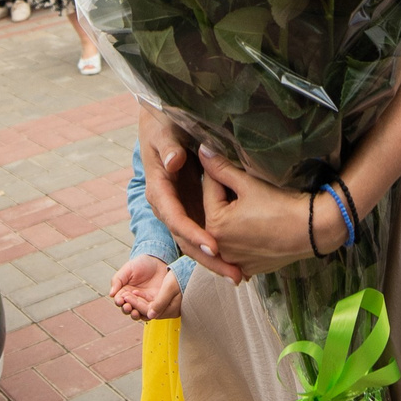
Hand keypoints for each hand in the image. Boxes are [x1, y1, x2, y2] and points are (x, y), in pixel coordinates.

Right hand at [109, 255, 181, 320]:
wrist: (158, 261)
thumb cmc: (141, 263)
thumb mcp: (128, 269)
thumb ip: (118, 280)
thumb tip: (111, 294)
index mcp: (124, 292)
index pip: (119, 300)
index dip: (119, 302)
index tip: (120, 301)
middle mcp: (133, 299)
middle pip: (128, 309)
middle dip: (126, 310)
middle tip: (127, 307)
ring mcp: (145, 302)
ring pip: (138, 313)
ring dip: (136, 315)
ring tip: (135, 312)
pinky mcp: (156, 303)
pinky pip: (151, 311)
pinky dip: (148, 313)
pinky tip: (147, 311)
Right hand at [136, 110, 238, 282]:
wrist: (160, 124)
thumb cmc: (162, 125)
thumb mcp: (162, 131)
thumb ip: (167, 147)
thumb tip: (173, 163)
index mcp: (158, 191)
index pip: (176, 218)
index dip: (194, 234)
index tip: (214, 247)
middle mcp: (167, 207)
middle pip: (186, 240)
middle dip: (209, 260)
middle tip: (234, 274)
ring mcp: (180, 209)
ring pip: (195, 242)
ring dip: (216, 260)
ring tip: (241, 275)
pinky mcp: (191, 208)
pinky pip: (204, 233)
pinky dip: (218, 248)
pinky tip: (239, 261)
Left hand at [196, 144, 344, 277]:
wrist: (312, 230)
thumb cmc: (280, 205)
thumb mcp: (249, 183)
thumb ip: (222, 168)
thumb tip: (203, 151)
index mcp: (214, 225)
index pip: (208, 187)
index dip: (220, 172)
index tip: (232, 165)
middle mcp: (219, 248)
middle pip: (215, 211)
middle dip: (224, 197)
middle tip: (242, 186)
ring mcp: (234, 261)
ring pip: (226, 231)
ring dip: (231, 218)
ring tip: (250, 207)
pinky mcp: (248, 269)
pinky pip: (238, 249)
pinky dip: (243, 238)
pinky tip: (256, 227)